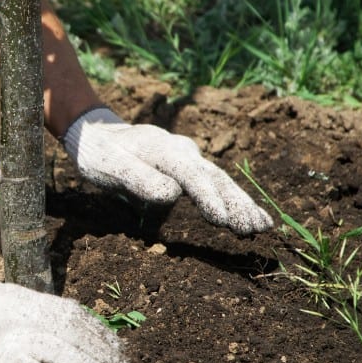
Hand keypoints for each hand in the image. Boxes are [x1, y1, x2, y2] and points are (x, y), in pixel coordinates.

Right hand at [0, 278, 129, 362]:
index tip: (114, 344)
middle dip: (102, 350)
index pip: (70, 311)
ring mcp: (7, 337)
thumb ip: (19, 305)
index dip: (97, 329)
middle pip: (73, 331)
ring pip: (63, 352)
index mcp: (19, 296)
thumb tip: (47, 315)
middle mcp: (19, 313)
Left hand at [62, 108, 272, 234]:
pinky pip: (216, 184)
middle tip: (254, 228)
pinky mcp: (189, 167)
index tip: (221, 220)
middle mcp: (182, 150)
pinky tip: (251, 217)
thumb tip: (171, 194)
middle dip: (236, 203)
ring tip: (262, 227)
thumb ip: (138, 179)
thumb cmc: (100, 154)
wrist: (98, 134)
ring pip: (220, 181)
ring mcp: (189, 157)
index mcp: (162, 149)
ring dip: (241, 204)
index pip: (190, 175)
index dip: (207, 197)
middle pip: (214, 177)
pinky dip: (234, 201)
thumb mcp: (109, 167)